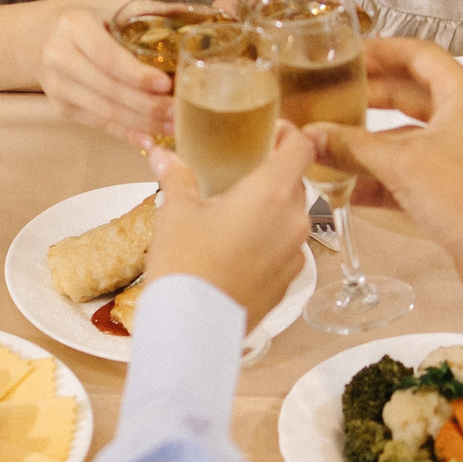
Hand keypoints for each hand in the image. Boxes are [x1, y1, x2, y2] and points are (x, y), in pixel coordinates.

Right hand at [40, 0, 169, 146]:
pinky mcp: (62, 108)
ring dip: (142, 123)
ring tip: (173, 126)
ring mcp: (58, 87)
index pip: (107, 56)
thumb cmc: (82, 18)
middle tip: (180, 111)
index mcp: (72, 27)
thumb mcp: (106, 4)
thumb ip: (146, 10)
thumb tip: (196, 13)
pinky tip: (149, 139)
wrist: (36, 37)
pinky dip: (126, 133)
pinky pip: (99, 124)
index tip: (165, 83)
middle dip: (147, 105)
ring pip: (105, 111)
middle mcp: (59, 58)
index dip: (136, 74)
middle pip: (108, 89)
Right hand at [143, 122, 315, 321]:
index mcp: (271, 192)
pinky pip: (286, 249)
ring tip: (235, 215)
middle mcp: (294, 220)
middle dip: (273, 175)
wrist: (193, 327)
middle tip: (240, 174)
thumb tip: (162, 155)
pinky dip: (269, 242)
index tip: (269, 133)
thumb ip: (177, 177)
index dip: (288, 134)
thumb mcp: (176, 212)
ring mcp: (296, 254)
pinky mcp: (289, 282)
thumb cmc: (185, 262)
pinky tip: (237, 250)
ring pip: (292, 217)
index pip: (300, 147)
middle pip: (296, 182)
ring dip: (271, 210)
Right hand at [308, 38, 462, 313]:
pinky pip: (411, 175)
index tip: (351, 52)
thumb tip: (316, 136)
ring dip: (370, 143)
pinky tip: (349, 188)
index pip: (420, 55)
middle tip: (335, 95)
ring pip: (408, 139)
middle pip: (412, 95)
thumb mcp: (404, 165)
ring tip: (332, 143)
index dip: (383, 50)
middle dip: (370, 97)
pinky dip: (381, 179)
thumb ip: (353, 147)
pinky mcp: (457, 192)